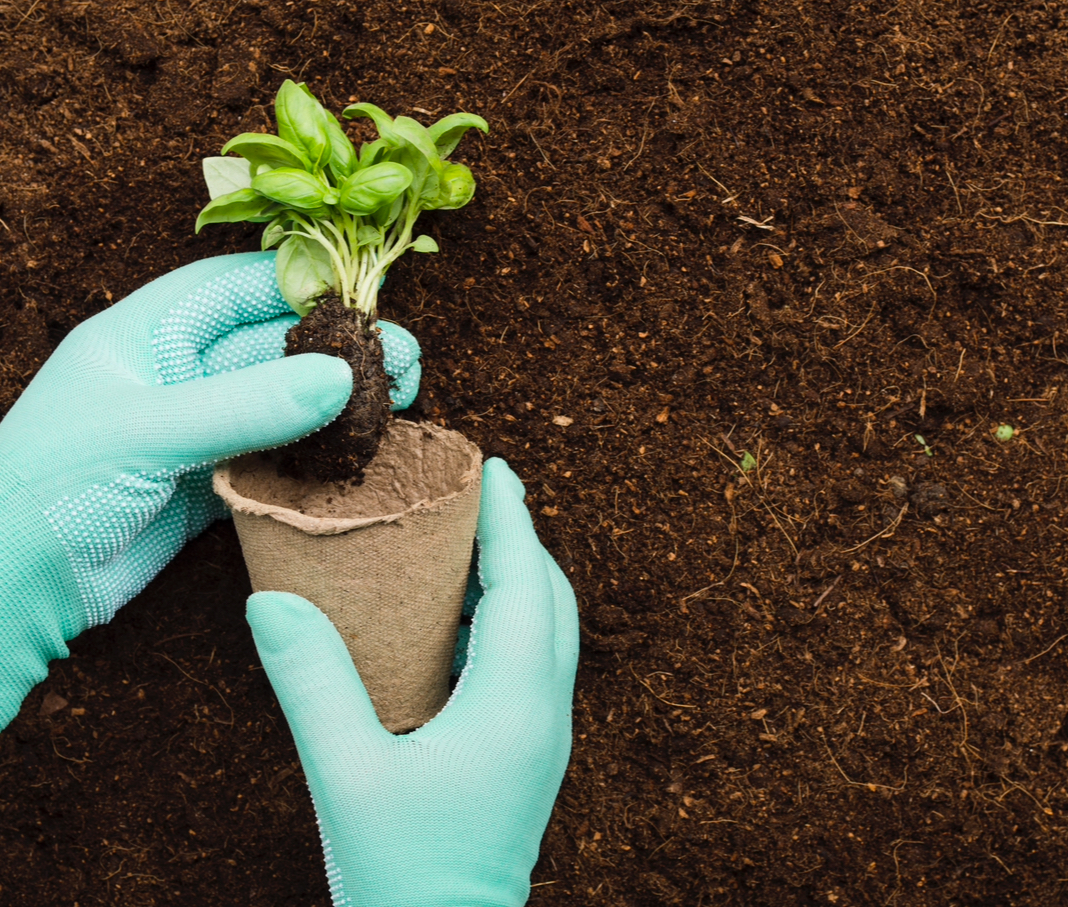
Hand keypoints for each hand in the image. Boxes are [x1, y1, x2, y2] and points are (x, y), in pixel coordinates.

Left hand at [0, 251, 419, 730]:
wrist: (8, 591)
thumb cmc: (46, 490)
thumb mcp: (144, 433)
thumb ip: (243, 405)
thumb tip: (339, 379)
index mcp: (146, 335)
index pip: (235, 287)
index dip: (303, 286)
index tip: (368, 305)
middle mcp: (176, 377)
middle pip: (273, 347)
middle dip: (337, 353)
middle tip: (404, 366)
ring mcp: (195, 434)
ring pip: (281, 407)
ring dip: (334, 410)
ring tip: (396, 412)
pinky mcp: (208, 487)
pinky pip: (274, 462)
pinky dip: (315, 461)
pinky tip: (355, 463)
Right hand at [247, 458, 578, 906]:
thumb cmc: (402, 875)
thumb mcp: (346, 774)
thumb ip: (311, 682)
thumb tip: (270, 601)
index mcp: (515, 704)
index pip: (525, 584)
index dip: (511, 520)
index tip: (495, 467)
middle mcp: (544, 711)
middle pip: (550, 599)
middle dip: (520, 538)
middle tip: (478, 494)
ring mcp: (541, 735)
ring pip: (548, 630)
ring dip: (518, 576)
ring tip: (470, 541)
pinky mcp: (526, 752)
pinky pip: (532, 660)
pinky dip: (508, 617)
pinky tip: (461, 616)